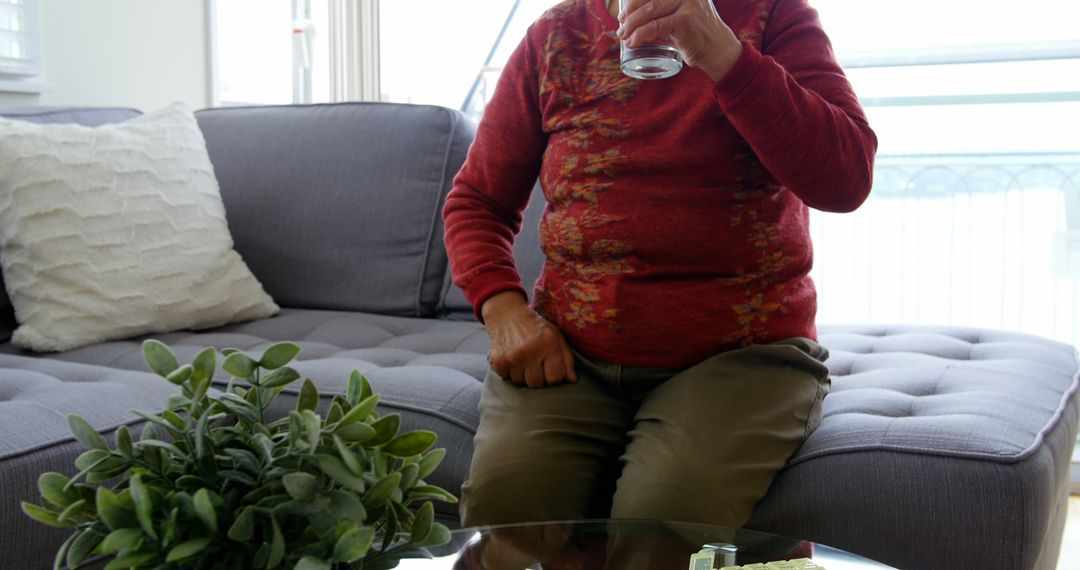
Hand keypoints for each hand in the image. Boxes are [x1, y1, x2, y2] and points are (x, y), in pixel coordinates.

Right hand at [481, 291, 577, 388]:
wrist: (506, 314)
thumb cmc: (535, 327)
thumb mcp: (556, 337)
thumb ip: (567, 359)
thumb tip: (572, 381)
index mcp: (549, 343)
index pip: (555, 378)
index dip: (554, 377)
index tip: (551, 371)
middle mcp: (530, 350)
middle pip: (537, 384)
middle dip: (539, 378)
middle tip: (536, 364)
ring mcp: (513, 356)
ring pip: (521, 383)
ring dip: (523, 375)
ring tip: (524, 360)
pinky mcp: (498, 361)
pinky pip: (507, 378)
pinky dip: (510, 372)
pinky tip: (513, 359)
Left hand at [617, 0, 743, 80]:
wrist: (718, 49)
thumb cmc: (696, 32)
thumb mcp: (683, 11)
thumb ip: (666, 7)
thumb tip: (634, 11)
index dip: (634, 0)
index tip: (623, 12)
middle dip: (630, 12)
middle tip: (621, 25)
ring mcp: (687, 3)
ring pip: (649, 11)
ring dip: (631, 25)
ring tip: (623, 36)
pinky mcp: (684, 20)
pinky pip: (654, 27)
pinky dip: (640, 35)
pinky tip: (633, 42)